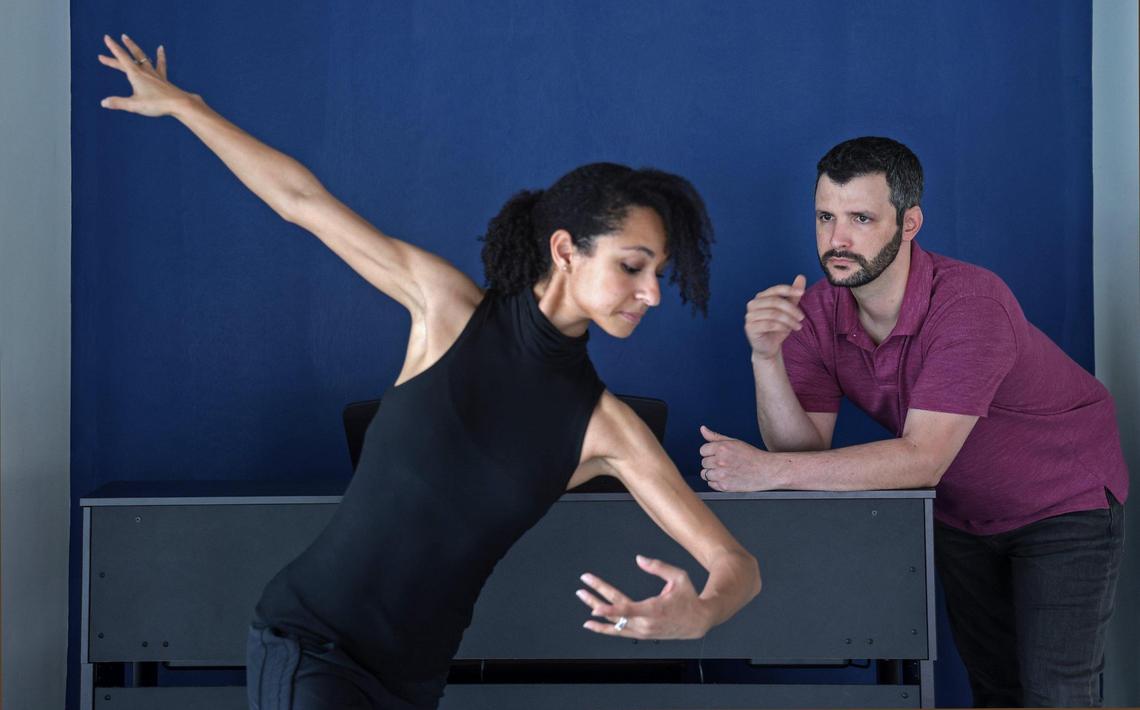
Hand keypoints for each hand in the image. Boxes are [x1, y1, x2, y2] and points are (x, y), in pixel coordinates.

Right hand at [99, 34, 192, 116]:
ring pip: (142, 57)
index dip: (113, 47)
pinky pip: (160, 64)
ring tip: (127, 38)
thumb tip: (103, 102)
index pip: (122, 58)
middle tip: (111, 39)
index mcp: (136, 75)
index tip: (107, 37)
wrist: (179, 103)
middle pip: (129, 57)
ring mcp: (155, 74)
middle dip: (119, 48)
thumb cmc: (157, 104)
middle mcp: (145, 71)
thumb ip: (118, 103)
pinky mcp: (163, 78)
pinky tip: (160, 48)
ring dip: (133, 48)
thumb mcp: (135, 105)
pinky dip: (160, 56)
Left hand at [576, 555, 709, 639]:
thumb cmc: (689, 597)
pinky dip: (604, 629)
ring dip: (596, 613)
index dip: (610, 610)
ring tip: (583, 599)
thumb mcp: (679, 577)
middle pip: (615, 614)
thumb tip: (639, 559)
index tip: (595, 608)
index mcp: (654, 609)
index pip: (627, 610)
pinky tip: (592, 624)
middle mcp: (646, 623)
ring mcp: (643, 632)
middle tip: (580, 589)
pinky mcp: (642, 635)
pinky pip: (619, 632)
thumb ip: (658, 567)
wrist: (699, 621)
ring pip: (614, 625)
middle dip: (595, 600)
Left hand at [699, 425, 772, 491]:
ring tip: (725, 471)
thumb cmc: (752, 456)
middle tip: (725, 463)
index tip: (718, 454)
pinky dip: (716, 482)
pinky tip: (726, 477)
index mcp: (722, 448)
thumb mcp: (734, 442)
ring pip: (705, 474)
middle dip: (712, 462)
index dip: (710, 452)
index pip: (703, 450)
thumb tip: (703, 429)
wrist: (766, 471)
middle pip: (703, 462)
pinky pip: (711, 484)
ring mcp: (721, 475)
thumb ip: (715, 436)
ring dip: (712, 473)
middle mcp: (720, 461)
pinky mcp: (724, 486)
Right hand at [745, 274, 806, 359]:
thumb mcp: (788, 311)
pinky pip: (769, 324)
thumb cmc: (777, 328)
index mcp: (761, 297)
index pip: (775, 289)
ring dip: (789, 320)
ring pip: (773, 314)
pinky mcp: (750, 327)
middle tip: (802, 317)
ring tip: (798, 326)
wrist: (768, 347)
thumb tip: (801, 277)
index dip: (789, 289)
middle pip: (775, 302)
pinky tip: (787, 330)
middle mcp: (753, 304)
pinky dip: (781, 327)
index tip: (802, 292)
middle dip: (791, 309)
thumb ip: (793, 295)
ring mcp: (750, 316)